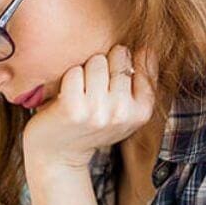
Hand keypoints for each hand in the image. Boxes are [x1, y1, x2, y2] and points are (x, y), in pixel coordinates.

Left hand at [22, 45, 155, 174]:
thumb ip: (141, 83)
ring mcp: (97, 111)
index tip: (111, 81)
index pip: (142, 62)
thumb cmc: (91, 126)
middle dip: (105, 64)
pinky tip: (65, 96)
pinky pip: (74, 71)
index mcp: (142, 112)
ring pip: (97, 61)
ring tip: (80, 91)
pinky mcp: (72, 108)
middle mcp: (122, 112)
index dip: (123, 63)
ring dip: (85, 70)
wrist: (57, 157)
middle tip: (93, 88)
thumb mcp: (125, 111)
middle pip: (119, 56)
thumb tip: (148, 47)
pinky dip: (67, 79)